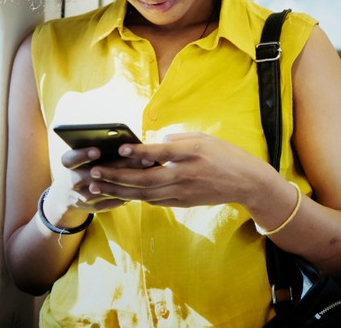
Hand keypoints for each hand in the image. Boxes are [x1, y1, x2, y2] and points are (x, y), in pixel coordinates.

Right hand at [56, 146, 147, 212]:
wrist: (68, 197)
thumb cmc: (84, 167)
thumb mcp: (84, 158)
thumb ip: (100, 149)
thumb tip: (129, 141)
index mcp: (69, 165)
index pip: (71, 159)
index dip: (83, 155)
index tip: (97, 150)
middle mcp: (73, 181)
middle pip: (95, 174)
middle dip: (121, 165)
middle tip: (144, 157)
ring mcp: (84, 196)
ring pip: (108, 189)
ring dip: (129, 180)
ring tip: (149, 170)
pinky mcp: (95, 207)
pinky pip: (114, 200)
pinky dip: (129, 191)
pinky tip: (146, 183)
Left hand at [86, 132, 275, 206]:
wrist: (247, 182)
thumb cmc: (226, 155)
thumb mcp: (204, 138)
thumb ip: (177, 139)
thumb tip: (152, 144)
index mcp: (192, 154)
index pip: (161, 152)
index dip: (139, 151)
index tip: (120, 148)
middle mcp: (186, 174)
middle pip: (145, 178)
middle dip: (116, 176)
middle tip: (94, 172)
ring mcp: (184, 192)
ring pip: (145, 194)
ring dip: (119, 190)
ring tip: (98, 186)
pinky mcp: (184, 202)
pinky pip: (155, 201)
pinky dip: (137, 197)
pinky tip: (122, 193)